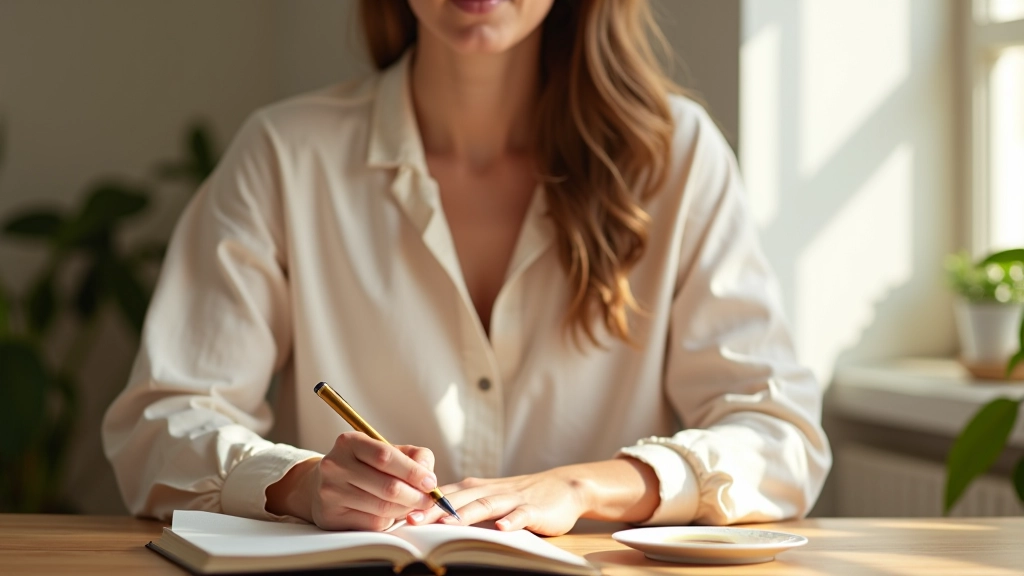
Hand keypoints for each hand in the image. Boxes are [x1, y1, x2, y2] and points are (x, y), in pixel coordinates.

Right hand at [266, 432, 437, 530]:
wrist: (322, 484)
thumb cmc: (364, 465)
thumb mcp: (387, 450)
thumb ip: (414, 456)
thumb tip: (428, 477)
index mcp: (349, 442)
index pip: (386, 457)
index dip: (413, 472)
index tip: (431, 482)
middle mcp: (335, 466)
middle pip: (387, 487)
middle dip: (416, 496)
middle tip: (430, 500)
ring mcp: (330, 493)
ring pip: (382, 508)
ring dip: (406, 510)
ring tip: (414, 506)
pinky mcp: (331, 517)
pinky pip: (372, 523)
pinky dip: (389, 520)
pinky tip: (391, 513)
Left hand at [407, 468, 587, 535]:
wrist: (564, 487)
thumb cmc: (521, 497)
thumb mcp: (489, 498)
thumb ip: (464, 506)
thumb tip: (427, 520)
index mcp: (477, 489)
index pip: (444, 495)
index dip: (422, 504)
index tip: (398, 514)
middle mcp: (491, 490)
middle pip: (459, 499)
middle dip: (434, 510)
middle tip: (411, 520)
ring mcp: (513, 499)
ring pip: (486, 505)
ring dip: (465, 514)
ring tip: (447, 524)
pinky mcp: (534, 509)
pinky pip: (521, 515)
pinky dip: (511, 521)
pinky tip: (501, 528)